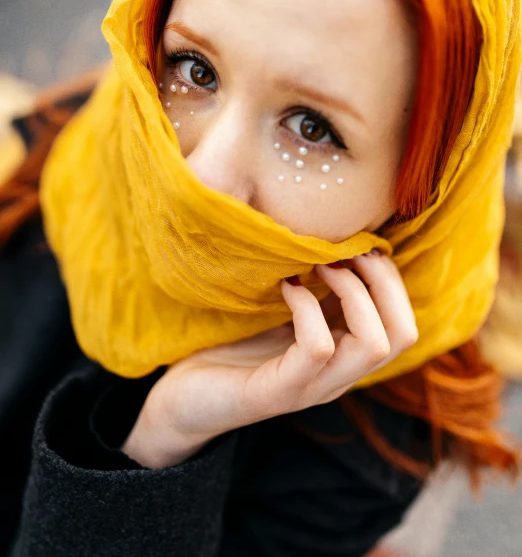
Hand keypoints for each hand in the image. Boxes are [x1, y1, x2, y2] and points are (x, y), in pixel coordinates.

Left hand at [122, 252, 417, 467]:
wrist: (183, 396)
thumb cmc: (233, 345)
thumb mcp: (287, 315)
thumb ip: (320, 295)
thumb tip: (344, 244)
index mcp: (344, 358)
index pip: (404, 325)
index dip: (391, 279)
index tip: (357, 245)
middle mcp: (338, 378)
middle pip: (402, 334)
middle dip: (382, 280)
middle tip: (345, 250)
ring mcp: (311, 388)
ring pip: (372, 344)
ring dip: (352, 291)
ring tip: (319, 265)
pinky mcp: (278, 392)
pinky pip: (316, 348)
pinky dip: (307, 306)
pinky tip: (285, 287)